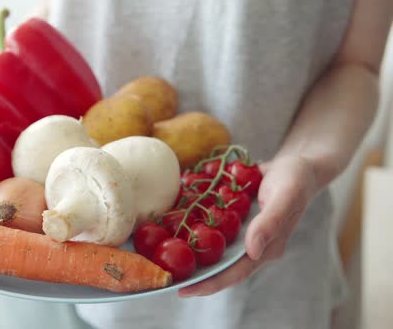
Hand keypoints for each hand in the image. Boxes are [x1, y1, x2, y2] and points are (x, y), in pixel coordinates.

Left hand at [178, 155, 318, 296]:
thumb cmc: (295, 181)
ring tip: (160, 258)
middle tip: (165, 279)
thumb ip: (271, 223)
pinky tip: (170, 223)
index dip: (210, 284)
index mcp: (266, 248)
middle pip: (218, 266)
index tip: (185, 291)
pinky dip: (192, 226)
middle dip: (193, 274)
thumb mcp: (287, 196)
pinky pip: (211, 227)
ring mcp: (240, 233)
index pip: (235, 273)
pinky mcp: (232, 220)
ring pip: (211, 249)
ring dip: (188, 252)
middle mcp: (250, 246)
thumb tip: (252, 250)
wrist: (294, 165)